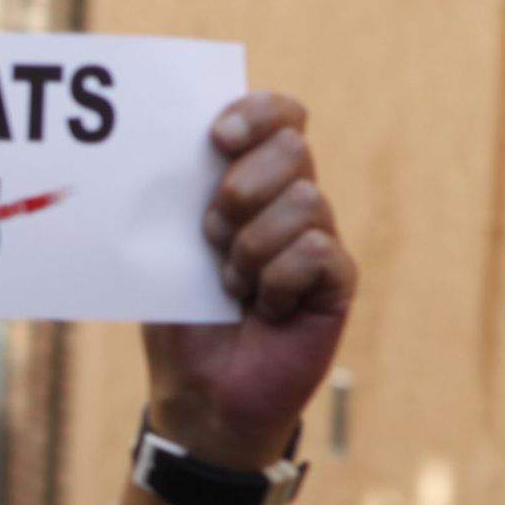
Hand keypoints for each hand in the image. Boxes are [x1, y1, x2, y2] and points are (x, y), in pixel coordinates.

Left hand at [143, 91, 355, 470]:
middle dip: (241, 187)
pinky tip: (266, 308)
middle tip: (211, 235)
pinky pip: (316, 249)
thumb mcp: (167, 249)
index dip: (258, 113)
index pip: (279, 115)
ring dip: (251, 247)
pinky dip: (278, 280)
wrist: (200, 392)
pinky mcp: (337, 279)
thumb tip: (177, 144)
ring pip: (303, 200)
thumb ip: (181, 195)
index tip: (218, 138)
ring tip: (233, 286)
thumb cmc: (180, 317)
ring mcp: (318, 239)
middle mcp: (291, 201)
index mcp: (251, 181)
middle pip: (292, 146)